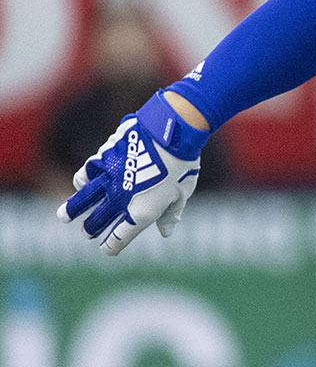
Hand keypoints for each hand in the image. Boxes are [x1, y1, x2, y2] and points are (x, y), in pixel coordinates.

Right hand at [56, 91, 208, 255]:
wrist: (172, 134)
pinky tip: (81, 183)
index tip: (107, 249)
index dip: (111, 246)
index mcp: (141, 213)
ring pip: (83, 199)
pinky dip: (82, 180)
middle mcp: (120, 199)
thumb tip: (166, 232)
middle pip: (98, 220)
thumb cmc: (183, 165)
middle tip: (86, 233)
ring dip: (72, 209)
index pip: (119, 238)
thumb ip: (170, 214)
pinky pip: (87, 173)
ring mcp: (109, 178)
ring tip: (63, 216)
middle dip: (91, 228)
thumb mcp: (182, 194)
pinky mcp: (103, 158)